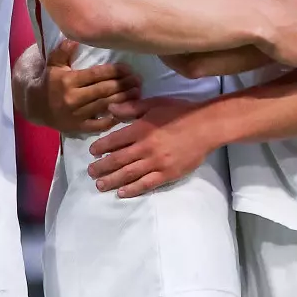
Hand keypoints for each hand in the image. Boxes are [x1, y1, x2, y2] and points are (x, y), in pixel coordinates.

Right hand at [43, 39, 141, 135]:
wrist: (35, 106)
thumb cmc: (49, 81)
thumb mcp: (53, 63)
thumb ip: (63, 51)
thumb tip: (75, 38)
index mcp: (68, 80)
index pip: (96, 74)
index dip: (114, 71)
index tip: (128, 68)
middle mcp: (72, 98)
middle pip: (104, 90)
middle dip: (123, 84)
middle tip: (138, 80)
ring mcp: (76, 115)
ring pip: (104, 105)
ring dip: (123, 99)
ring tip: (137, 92)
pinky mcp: (77, 127)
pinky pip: (98, 125)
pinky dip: (112, 119)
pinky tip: (125, 112)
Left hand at [86, 98, 207, 197]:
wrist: (206, 126)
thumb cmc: (180, 112)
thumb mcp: (154, 103)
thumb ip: (131, 108)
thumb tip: (110, 109)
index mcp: (141, 129)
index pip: (115, 140)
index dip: (101, 147)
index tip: (92, 152)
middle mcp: (145, 147)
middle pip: (118, 160)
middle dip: (102, 167)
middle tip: (91, 172)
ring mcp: (156, 163)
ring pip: (128, 174)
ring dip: (112, 180)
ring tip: (100, 185)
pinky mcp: (167, 174)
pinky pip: (146, 184)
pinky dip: (132, 189)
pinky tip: (122, 193)